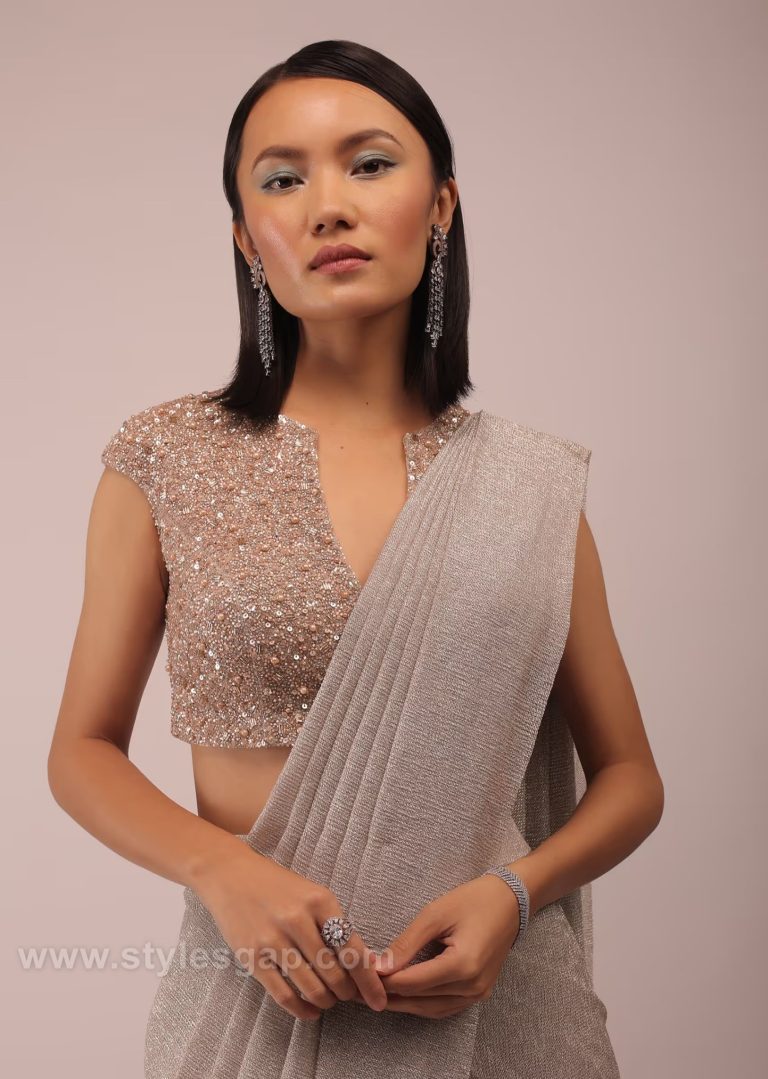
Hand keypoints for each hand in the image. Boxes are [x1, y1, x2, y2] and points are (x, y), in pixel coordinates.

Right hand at [193, 843, 387, 1020]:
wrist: (231, 874)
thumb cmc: (278, 886)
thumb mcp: (313, 894)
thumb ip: (336, 925)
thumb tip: (365, 962)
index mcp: (320, 900)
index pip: (352, 950)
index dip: (369, 981)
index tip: (378, 999)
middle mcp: (298, 919)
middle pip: (335, 973)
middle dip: (347, 992)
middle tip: (349, 996)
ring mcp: (273, 939)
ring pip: (312, 987)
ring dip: (326, 1001)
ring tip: (329, 1000)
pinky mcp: (252, 956)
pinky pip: (283, 995)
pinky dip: (301, 1010)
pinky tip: (310, 1011)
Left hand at [350, 874, 520, 1018]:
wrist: (511, 902)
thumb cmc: (473, 900)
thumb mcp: (435, 913)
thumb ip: (407, 943)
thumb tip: (379, 966)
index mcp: (462, 965)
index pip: (412, 982)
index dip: (384, 980)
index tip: (360, 972)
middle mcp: (471, 987)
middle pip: (419, 1000)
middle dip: (387, 994)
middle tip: (359, 988)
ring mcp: (478, 994)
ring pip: (430, 1008)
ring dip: (402, 1002)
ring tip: (375, 993)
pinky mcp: (479, 993)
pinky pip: (444, 1006)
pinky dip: (422, 1003)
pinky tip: (404, 995)